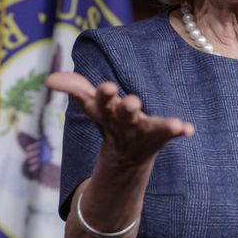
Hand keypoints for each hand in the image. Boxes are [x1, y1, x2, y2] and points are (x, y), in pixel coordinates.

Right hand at [46, 71, 193, 168]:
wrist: (125, 157)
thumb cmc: (109, 120)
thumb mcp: (91, 104)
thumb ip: (74, 87)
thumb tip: (49, 80)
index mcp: (107, 111)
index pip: (102, 102)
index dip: (104, 95)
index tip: (108, 87)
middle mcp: (125, 122)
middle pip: (125, 115)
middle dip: (127, 108)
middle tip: (132, 102)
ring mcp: (143, 131)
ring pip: (151, 128)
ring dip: (162, 125)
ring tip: (176, 124)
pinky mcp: (160, 136)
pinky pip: (170, 134)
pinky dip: (179, 132)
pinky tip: (189, 129)